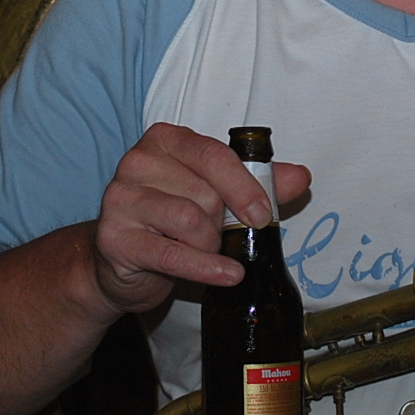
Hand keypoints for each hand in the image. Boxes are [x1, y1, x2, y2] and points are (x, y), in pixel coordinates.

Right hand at [91, 123, 310, 312]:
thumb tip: (301, 177)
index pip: (214, 155)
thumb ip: (259, 183)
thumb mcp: (216, 195)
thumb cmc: (172, 222)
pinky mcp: (114, 238)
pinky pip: (172, 254)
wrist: (122, 263)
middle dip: (222, 224)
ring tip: (203, 251)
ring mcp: (120, 199)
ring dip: (209, 246)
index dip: (244, 186)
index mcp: (166, 139)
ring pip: (191, 222)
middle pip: (206, 193)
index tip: (264, 214)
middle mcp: (137, 161)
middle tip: (217, 236)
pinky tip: (226, 275)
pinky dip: (205, 268)